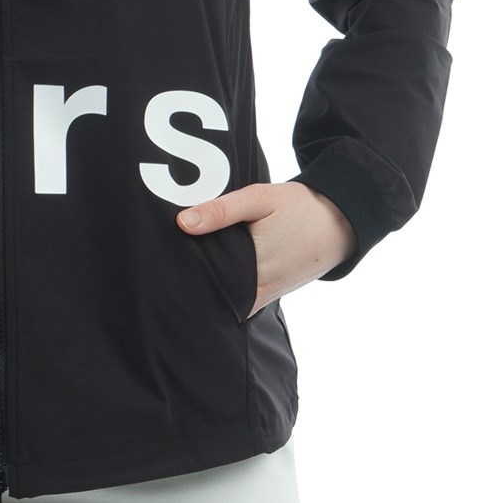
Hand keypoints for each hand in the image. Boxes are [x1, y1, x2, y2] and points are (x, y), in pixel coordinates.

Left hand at [176, 182, 355, 317]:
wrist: (341, 221)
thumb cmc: (298, 207)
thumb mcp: (259, 199)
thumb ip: (221, 211)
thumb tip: (182, 223)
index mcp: (253, 267)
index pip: (209, 285)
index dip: (185, 282)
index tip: (162, 277)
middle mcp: (260, 288)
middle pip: (217, 298)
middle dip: (194, 290)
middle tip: (162, 282)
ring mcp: (269, 294)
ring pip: (231, 303)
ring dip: (211, 294)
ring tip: (181, 285)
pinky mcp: (274, 292)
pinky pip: (245, 301)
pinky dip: (229, 295)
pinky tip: (212, 284)